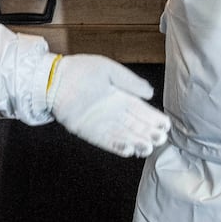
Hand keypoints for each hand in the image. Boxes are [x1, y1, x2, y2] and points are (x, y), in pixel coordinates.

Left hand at [46, 54, 170, 157]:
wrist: (55, 78)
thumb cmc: (81, 70)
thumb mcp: (110, 71)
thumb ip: (130, 82)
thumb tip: (151, 93)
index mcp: (120, 97)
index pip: (142, 111)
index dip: (154, 119)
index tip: (166, 125)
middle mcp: (113, 112)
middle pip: (135, 126)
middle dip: (149, 134)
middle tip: (161, 139)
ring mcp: (101, 123)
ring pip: (123, 136)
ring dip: (135, 143)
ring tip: (147, 148)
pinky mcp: (87, 131)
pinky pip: (105, 142)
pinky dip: (116, 147)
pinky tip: (128, 151)